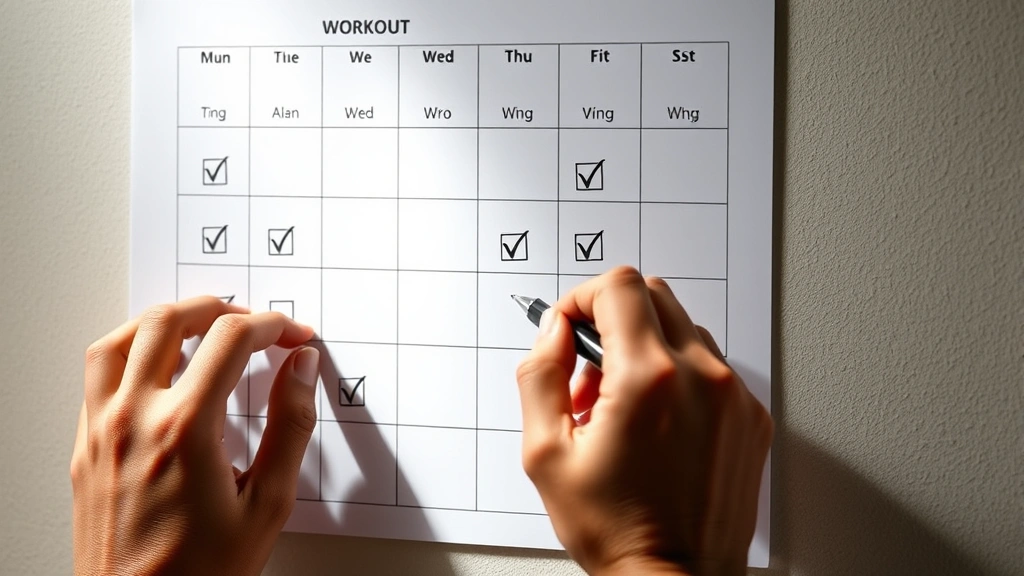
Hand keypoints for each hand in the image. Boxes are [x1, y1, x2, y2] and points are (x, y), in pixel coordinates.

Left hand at [70, 297, 318, 575]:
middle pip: (171, 321)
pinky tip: (155, 365)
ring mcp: (101, 431)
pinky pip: (97, 374)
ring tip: (199, 325)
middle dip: (220, 307)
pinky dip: (129, 350)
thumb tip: (301, 368)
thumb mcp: (268, 502)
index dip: (273, 326)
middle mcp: (135, 420)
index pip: (232, 340)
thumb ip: (291, 424)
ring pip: (122, 338)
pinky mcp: (84, 448)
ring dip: (166, 319)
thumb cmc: (201, 573)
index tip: (292, 336)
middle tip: (251, 320)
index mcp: (185, 429)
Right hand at [515, 267, 773, 575]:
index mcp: (646, 379)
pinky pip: (711, 366)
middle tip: (591, 372)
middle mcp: (700, 376)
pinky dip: (679, 375)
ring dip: (645, 348)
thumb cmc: (616, 529)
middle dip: (612, 319)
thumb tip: (553, 331)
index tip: (571, 326)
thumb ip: (540, 375)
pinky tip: (658, 423)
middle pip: (654, 296)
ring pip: (683, 330)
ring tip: (623, 406)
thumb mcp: (545, 453)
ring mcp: (733, 395)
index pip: (619, 286)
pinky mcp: (751, 417)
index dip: (583, 297)